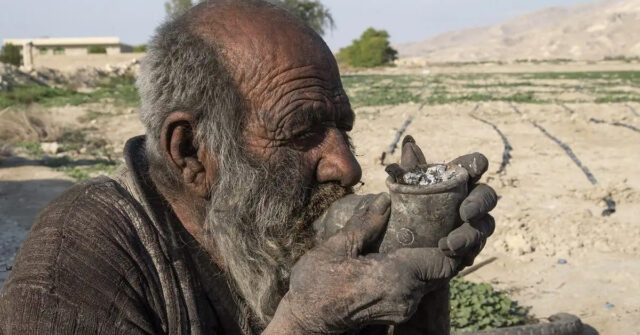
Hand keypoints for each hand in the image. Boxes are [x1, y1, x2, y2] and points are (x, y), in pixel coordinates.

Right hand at [265, 193, 479, 333]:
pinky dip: (420, 271)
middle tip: (439, 221)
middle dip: (445, 247)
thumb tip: (384, 200)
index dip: (454, 242)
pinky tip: (408, 252)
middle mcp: (408, 297)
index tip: (449, 222)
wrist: (305, 321)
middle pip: (442, 271)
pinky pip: (419, 289)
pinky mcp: (396, 313)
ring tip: (424, 233)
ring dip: (431, 259)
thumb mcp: (337, 247)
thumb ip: (365, 224)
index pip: (444, 262)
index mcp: (397, 277)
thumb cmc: (316, 285)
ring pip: (431, 281)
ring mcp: (403, 308)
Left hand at [400, 135, 496, 266]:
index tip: (476, 167)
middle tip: (465, 213)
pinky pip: (476, 249)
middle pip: (487, 195)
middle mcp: (466, 201)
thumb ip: (405, 172)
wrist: (389, 256)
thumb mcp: (395, 195)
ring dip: (470, 234)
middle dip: (480, 203)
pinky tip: (454, 257)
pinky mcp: (467, 250)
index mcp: (451, 181)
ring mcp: (469, 226)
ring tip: (448, 244)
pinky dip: (467, 252)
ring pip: (485, 225)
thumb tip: (409, 143)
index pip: (471, 166)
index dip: (477, 164)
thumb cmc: (394, 217)